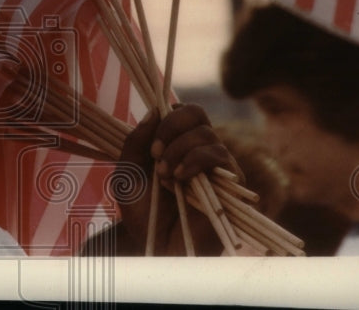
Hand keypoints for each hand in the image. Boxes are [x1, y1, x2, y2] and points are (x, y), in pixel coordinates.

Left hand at [112, 104, 241, 254]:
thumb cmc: (144, 215)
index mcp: (177, 144)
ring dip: (179, 149)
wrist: (159, 249)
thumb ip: (136, 142)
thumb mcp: (127, 174)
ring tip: (165, 175)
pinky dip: (195, 160)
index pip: (182, 111)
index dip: (167, 116)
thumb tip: (154, 110)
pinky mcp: (231, 182)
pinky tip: (180, 178)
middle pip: (196, 112)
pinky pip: (218, 155)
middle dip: (172, 127)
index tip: (151, 141)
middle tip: (155, 154)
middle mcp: (199, 150)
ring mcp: (216, 165)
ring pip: (206, 133)